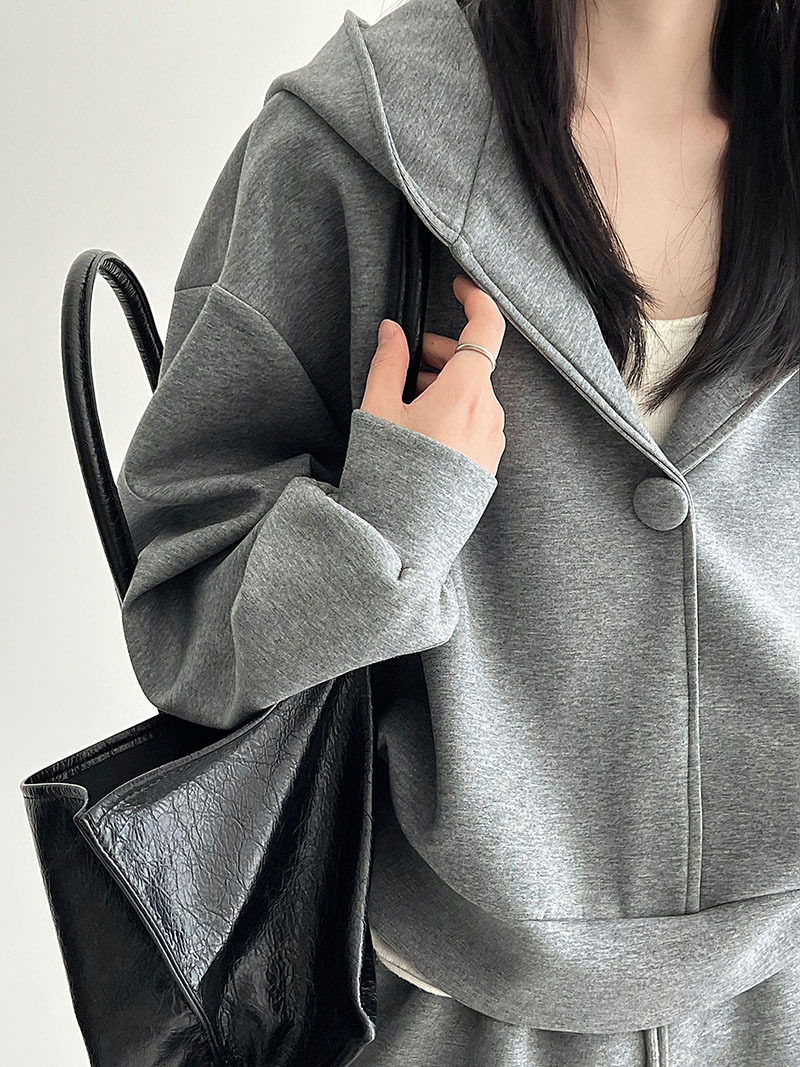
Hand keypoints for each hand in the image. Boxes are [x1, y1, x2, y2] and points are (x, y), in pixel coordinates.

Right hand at [359, 274, 506, 476]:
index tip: (459, 286)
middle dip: (442, 353)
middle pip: (474, 362)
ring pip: (475, 392)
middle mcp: (489, 413)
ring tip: (409, 405)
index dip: (475, 298)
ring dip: (446, 384)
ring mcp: (493, 439)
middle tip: (407, 363)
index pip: (487, 328)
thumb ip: (388, 363)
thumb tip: (392, 331)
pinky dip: (455, 410)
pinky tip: (425, 430)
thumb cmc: (390, 472)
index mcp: (466, 392)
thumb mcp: (379, 411)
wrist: (405, 535)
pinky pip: (477, 420)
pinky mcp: (490, 461)